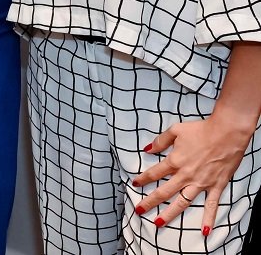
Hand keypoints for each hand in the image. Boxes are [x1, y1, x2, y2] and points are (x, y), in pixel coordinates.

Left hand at [132, 116, 253, 232]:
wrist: (227, 133)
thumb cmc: (201, 130)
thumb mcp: (176, 130)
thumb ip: (160, 141)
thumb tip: (147, 149)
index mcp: (174, 161)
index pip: (154, 173)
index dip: (142, 179)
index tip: (135, 184)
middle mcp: (185, 175)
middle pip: (163, 192)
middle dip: (149, 202)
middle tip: (139, 210)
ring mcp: (201, 183)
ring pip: (182, 202)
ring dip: (169, 214)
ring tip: (158, 223)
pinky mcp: (216, 186)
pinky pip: (211, 205)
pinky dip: (208, 219)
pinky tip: (205, 231)